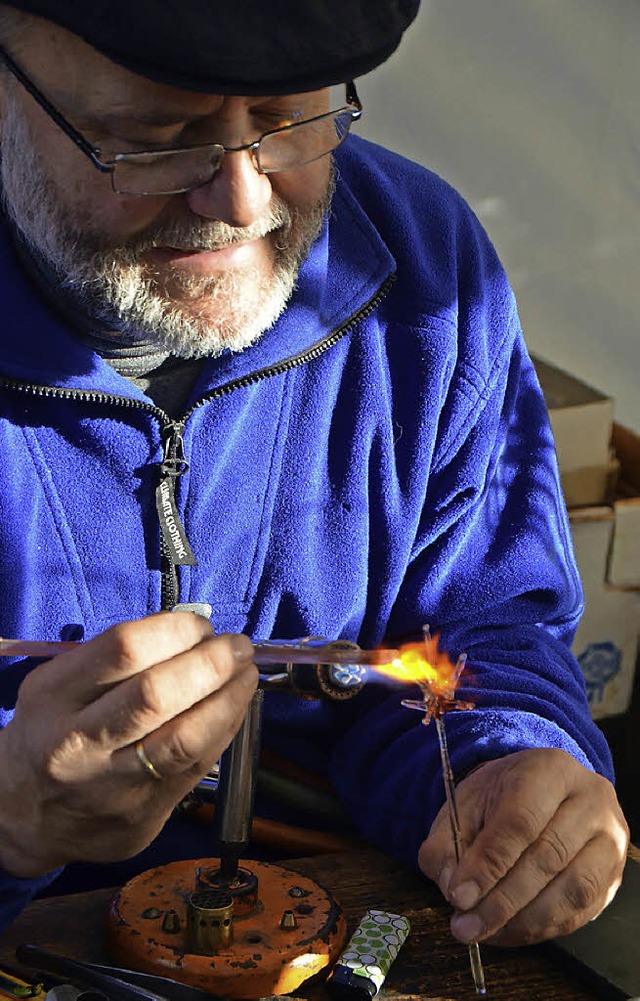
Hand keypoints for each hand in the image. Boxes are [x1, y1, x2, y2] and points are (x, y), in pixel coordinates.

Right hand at [0, 612, 257, 877]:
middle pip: (156, 695)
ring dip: (229, 698)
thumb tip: (191, 634)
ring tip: (246, 674)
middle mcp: (77, 745)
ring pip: (185, 739)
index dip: (177, 630)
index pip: (124, 649)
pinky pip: (197, 767)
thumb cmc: (51, 733)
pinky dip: (224, 729)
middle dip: (211, 663)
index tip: (202, 626)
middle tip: (238, 646)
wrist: (24, 819)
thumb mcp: (59, 686)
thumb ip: (114, 660)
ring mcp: (110, 787)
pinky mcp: (141, 818)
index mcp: (53, 698)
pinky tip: (234, 708)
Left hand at [418, 747, 628, 945]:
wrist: (544, 789)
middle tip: (465, 926)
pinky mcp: (614, 875)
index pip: (521, 821)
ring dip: (522, 921)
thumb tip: (452, 886)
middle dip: (500, 901)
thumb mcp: (467, 802)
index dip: (489, 863)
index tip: (458, 896)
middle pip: (547, 858)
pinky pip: (581, 912)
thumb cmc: (503, 796)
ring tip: (484, 932)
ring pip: (571, 891)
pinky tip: (509, 931)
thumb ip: (449, 841)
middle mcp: (591, 801)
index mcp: (550, 770)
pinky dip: (542, 928)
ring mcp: (610, 839)